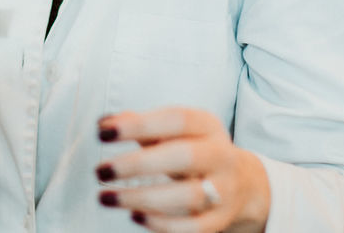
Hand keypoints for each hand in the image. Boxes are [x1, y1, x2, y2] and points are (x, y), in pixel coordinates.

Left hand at [95, 108, 270, 232]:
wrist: (241, 182)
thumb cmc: (195, 150)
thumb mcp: (175, 131)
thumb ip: (140, 125)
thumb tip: (104, 123)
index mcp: (207, 126)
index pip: (176, 120)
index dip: (138, 125)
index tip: (103, 132)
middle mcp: (220, 155)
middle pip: (184, 157)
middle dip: (138, 164)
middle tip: (102, 170)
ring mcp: (223, 189)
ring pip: (187, 196)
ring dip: (142, 198)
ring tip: (108, 197)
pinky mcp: (219, 219)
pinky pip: (193, 228)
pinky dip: (162, 224)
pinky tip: (135, 216)